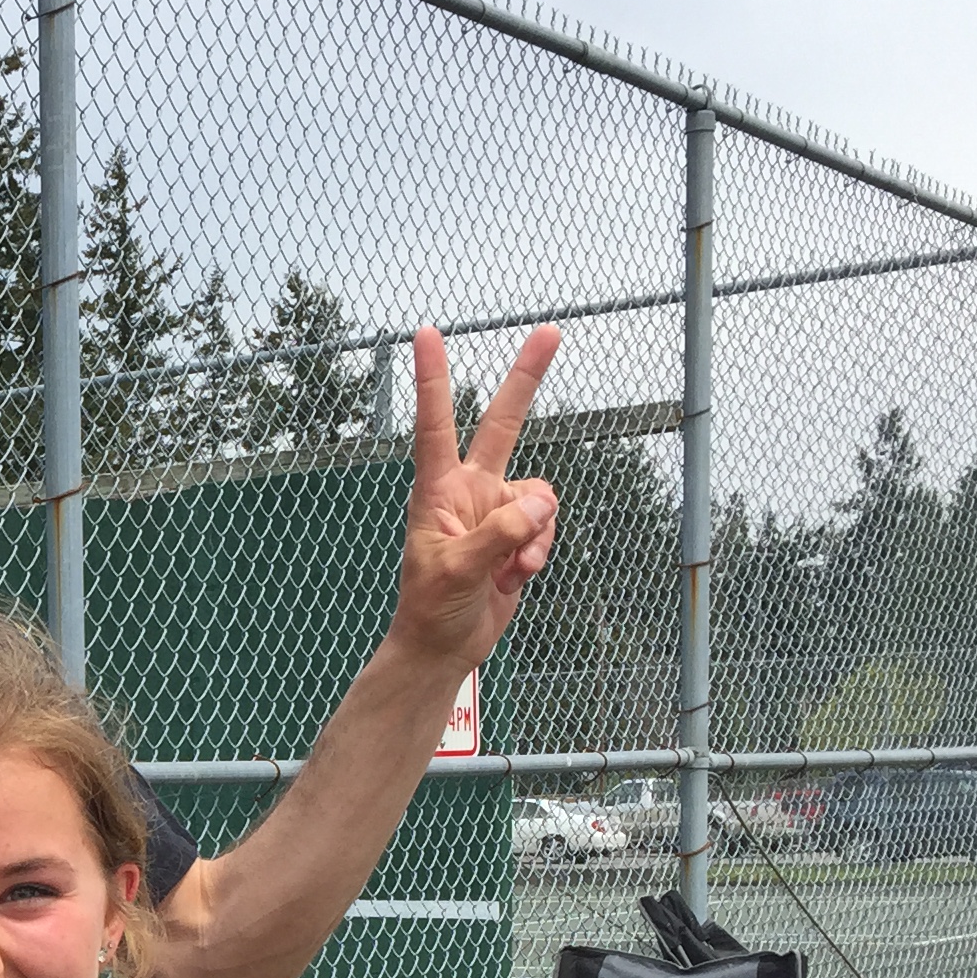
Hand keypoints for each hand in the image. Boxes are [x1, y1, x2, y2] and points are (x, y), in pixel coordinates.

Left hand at [385, 325, 561, 673]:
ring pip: (539, 497)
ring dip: (535, 534)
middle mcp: (469, 490)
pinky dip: (540, 550)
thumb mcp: (457, 572)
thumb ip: (497, 535)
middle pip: (504, 424)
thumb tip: (537, 506)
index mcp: (438, 491)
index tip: (425, 333)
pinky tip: (516, 576)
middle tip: (551, 331)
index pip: (435, 426)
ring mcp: (495, 509)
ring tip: (509, 569)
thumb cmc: (432, 608)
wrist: (445, 646)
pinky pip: (545, 525)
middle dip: (527, 380)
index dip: (433, 380)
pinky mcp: (517, 533)